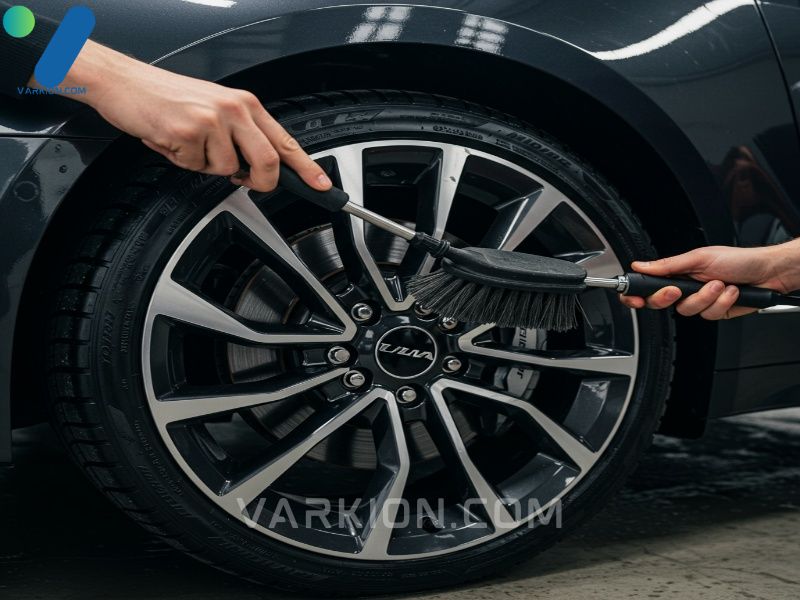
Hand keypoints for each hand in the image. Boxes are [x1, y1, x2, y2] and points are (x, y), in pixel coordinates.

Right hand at [52, 41, 331, 192]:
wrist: (124, 82)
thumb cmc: (168, 98)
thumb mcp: (215, 109)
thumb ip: (241, 136)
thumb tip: (255, 169)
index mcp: (245, 103)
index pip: (285, 141)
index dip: (306, 168)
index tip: (322, 186)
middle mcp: (234, 108)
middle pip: (267, 162)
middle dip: (257, 181)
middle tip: (242, 180)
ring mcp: (212, 119)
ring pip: (227, 170)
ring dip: (204, 166)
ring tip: (188, 143)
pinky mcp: (189, 130)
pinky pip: (196, 167)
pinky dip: (181, 161)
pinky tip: (172, 140)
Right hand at [619, 241, 799, 319]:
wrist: (767, 273)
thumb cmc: (737, 259)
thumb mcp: (699, 257)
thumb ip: (668, 265)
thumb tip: (641, 265)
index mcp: (677, 272)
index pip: (648, 286)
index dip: (636, 295)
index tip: (634, 297)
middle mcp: (685, 288)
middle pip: (660, 303)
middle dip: (669, 297)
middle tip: (678, 290)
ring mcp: (700, 301)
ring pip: (687, 310)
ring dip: (706, 296)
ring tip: (720, 283)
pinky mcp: (714, 312)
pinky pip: (708, 315)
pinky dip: (721, 302)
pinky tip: (730, 292)